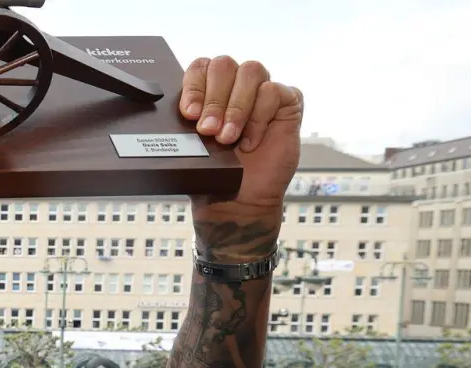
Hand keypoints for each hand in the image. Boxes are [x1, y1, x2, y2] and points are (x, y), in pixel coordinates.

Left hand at [178, 56, 303, 212]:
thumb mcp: (192, 145)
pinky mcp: (287, 101)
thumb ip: (189, 121)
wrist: (239, 200)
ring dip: (236, 107)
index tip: (189, 113)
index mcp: (210, 88)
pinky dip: (259, 118)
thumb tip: (183, 110)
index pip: (200, 66)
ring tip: (227, 138)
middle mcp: (236, 84)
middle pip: (224, 65)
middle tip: (207, 131)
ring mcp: (262, 90)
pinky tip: (250, 142)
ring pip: (250, 72)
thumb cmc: (216, 171)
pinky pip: (273, 92)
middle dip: (213, 99)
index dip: (194, 86)